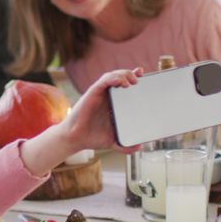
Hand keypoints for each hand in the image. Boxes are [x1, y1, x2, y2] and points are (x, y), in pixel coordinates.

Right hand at [21, 68, 141, 175]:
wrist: (76, 139)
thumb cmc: (92, 138)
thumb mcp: (114, 142)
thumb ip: (126, 146)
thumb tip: (139, 148)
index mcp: (113, 104)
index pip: (124, 86)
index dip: (134, 78)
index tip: (144, 77)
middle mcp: (106, 96)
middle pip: (120, 77)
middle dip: (131, 74)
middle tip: (140, 78)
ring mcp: (99, 94)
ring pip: (112, 75)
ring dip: (124, 74)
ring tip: (133, 80)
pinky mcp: (92, 93)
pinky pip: (103, 81)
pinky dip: (114, 78)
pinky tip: (122, 83)